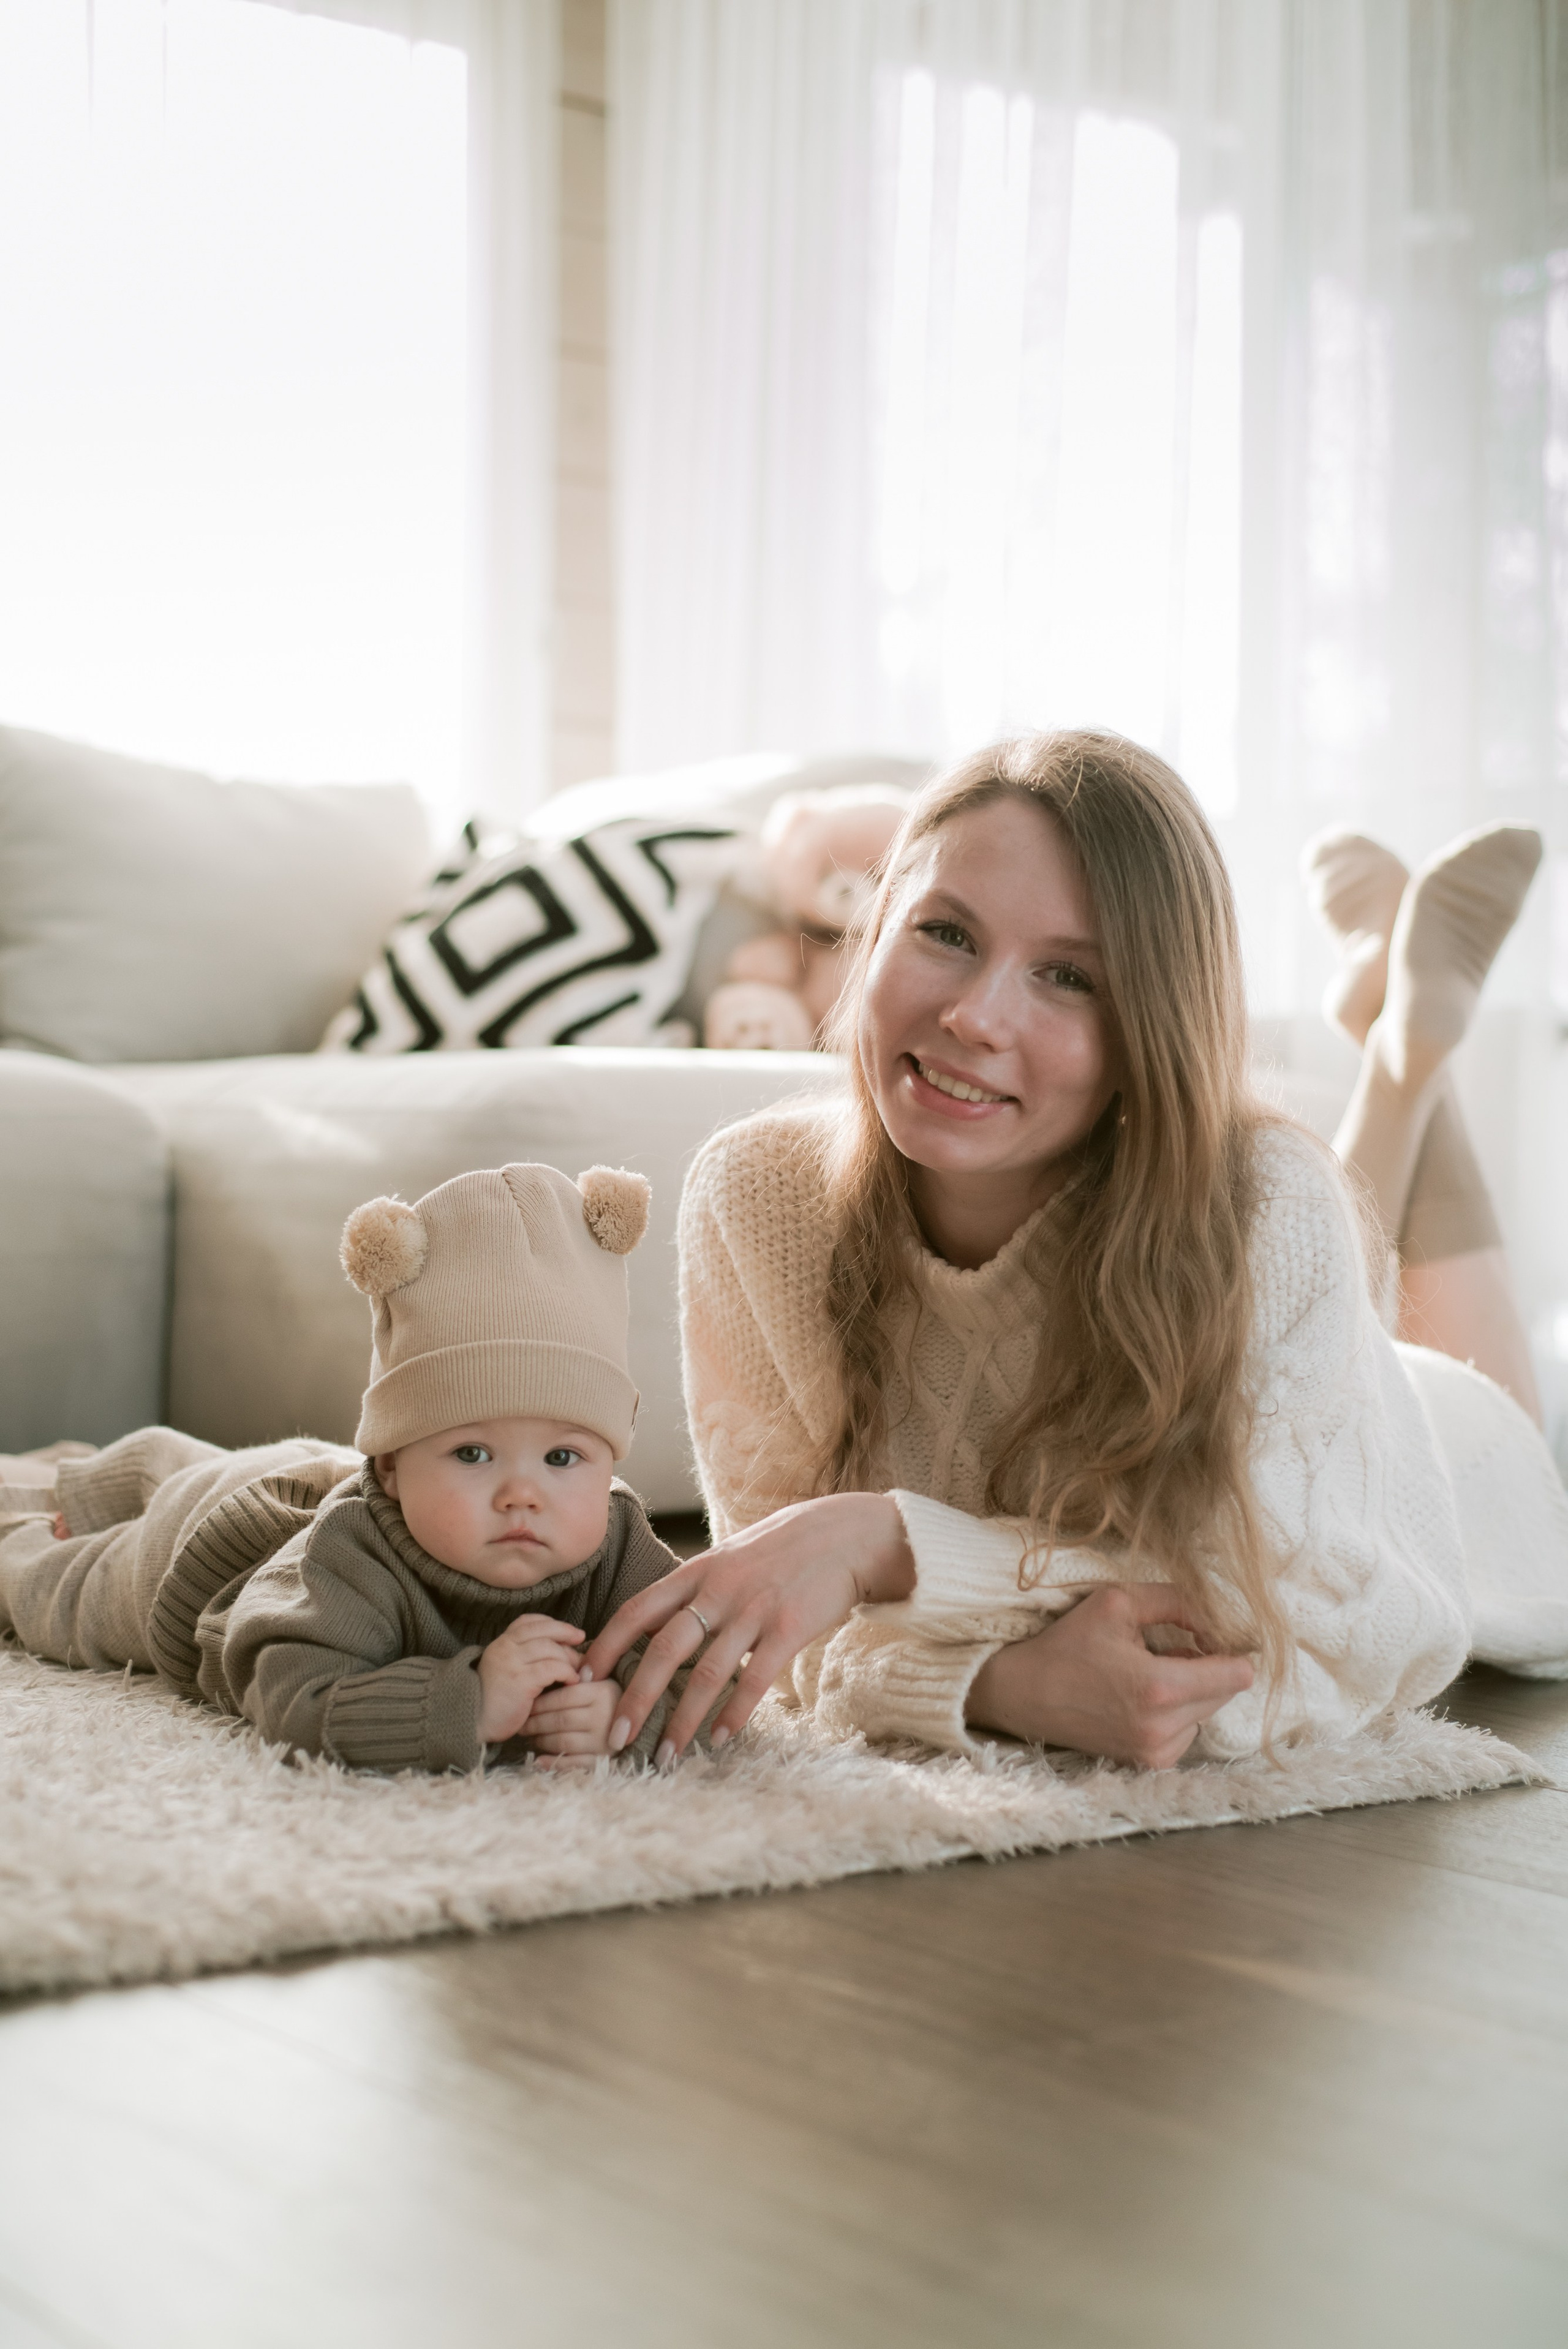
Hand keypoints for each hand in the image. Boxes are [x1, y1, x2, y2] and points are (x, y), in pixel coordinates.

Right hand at [476, 1615, 586, 1742]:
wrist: (472, 1722)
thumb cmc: (493, 1700)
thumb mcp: (503, 1670)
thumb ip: (522, 1657)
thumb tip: (559, 1650)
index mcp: (500, 1643)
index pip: (528, 1621)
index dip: (551, 1623)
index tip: (567, 1632)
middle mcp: (505, 1648)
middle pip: (542, 1629)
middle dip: (565, 1632)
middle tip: (580, 1641)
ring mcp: (511, 1663)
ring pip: (550, 1648)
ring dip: (568, 1657)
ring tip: (576, 1669)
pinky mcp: (521, 1681)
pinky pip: (552, 1668)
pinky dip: (567, 1672)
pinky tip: (572, 1681)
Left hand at [521, 1669, 619, 1765]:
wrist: (638, 1722)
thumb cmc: (611, 1698)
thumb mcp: (601, 1681)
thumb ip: (579, 1676)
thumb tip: (548, 1672)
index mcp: (602, 1692)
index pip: (563, 1698)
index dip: (540, 1704)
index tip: (527, 1705)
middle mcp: (605, 1716)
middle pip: (560, 1720)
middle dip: (535, 1723)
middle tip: (522, 1724)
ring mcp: (605, 1741)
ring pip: (563, 1742)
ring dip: (541, 1741)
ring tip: (531, 1737)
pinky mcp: (604, 1760)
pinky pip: (574, 1764)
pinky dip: (554, 1763)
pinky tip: (539, 1761)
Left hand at [583, 1492, 915, 1762]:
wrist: (844, 1535)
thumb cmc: (782, 1551)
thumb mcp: (727, 1559)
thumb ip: (692, 1590)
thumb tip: (651, 1626)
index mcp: (696, 1572)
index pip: (637, 1610)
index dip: (606, 1646)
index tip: (581, 1679)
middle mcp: (718, 1590)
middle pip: (662, 1649)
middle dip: (634, 1698)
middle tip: (612, 1738)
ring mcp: (753, 1609)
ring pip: (706, 1673)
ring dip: (681, 1721)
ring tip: (665, 1756)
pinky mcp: (787, 1628)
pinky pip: (754, 1680)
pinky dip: (733, 1714)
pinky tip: (719, 1740)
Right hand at [965, 1584, 1254, 1768]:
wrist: (1023, 1694)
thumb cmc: (1068, 1644)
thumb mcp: (1119, 1602)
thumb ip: (1176, 1601)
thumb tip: (1217, 1617)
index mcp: (1159, 1687)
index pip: (1237, 1675)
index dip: (1231, 1649)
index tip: (1209, 1635)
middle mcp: (1163, 1728)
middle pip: (1226, 1693)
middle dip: (1208, 1667)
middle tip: (1171, 1647)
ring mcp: (1155, 1751)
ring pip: (1207, 1712)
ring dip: (1192, 1691)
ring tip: (1150, 1672)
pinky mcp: (1147, 1763)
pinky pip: (1186, 1732)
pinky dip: (1176, 1713)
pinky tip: (1142, 1697)